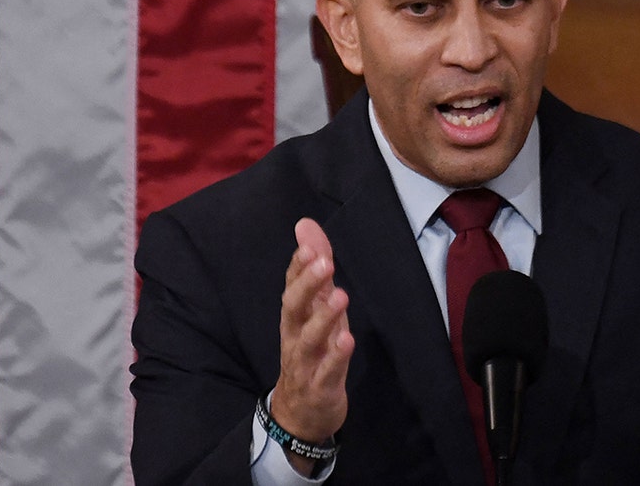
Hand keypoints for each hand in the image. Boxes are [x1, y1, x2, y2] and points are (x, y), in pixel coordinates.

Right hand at [271, 218, 354, 471]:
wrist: (301, 414)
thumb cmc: (312, 353)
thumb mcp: (316, 309)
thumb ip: (314, 271)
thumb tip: (306, 226)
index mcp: (294, 316)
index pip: (291, 286)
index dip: (299, 266)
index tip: (309, 245)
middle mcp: (295, 336)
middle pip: (293, 308)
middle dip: (307, 285)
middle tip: (323, 263)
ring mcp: (306, 363)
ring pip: (309, 339)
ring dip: (324, 317)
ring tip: (341, 296)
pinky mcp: (321, 387)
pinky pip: (327, 371)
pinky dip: (336, 356)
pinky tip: (348, 339)